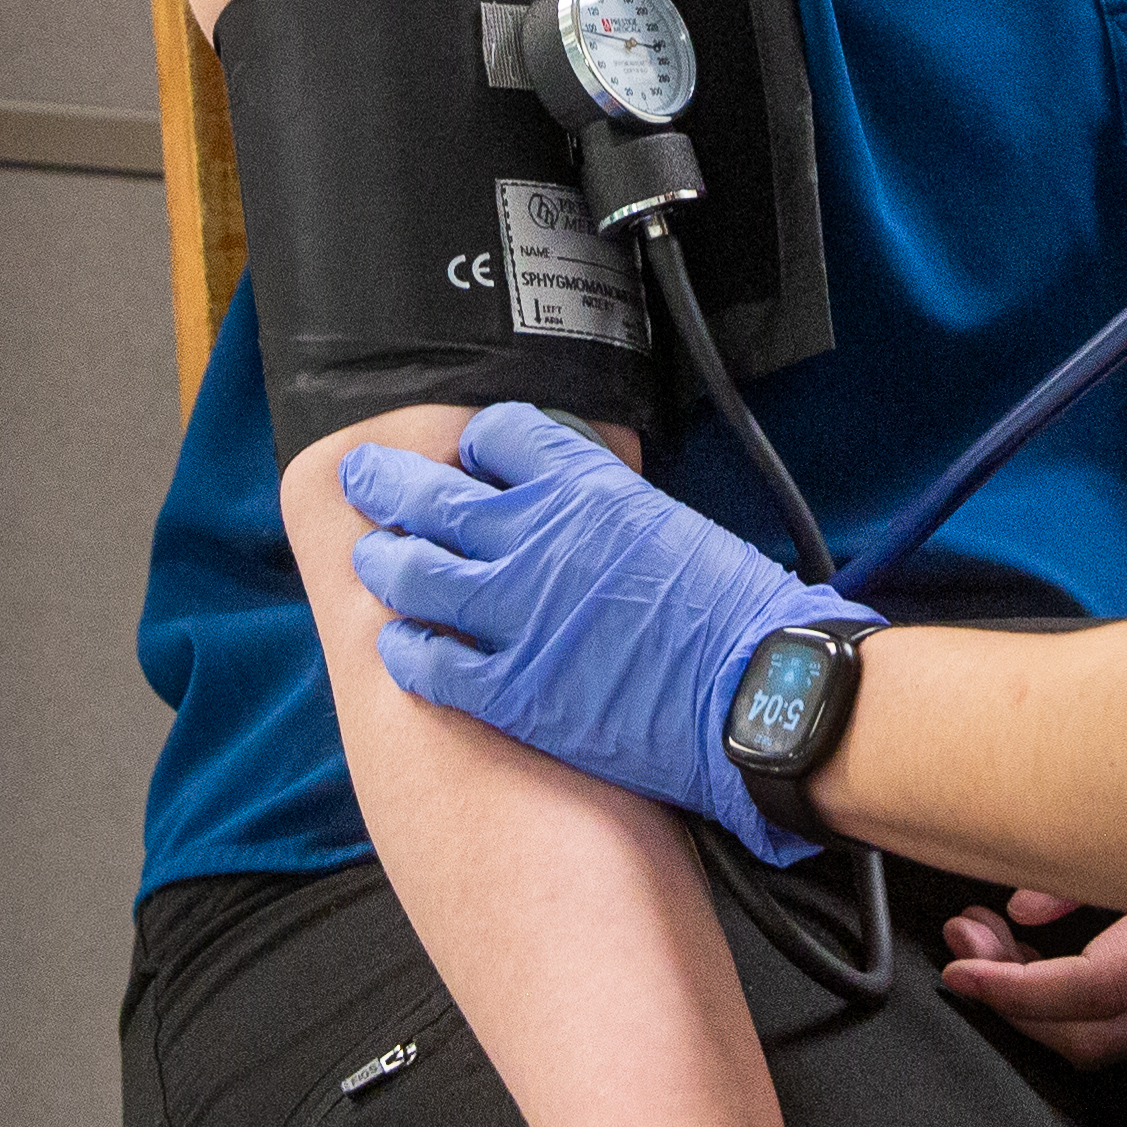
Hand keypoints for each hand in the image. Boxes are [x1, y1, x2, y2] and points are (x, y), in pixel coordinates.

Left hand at [344, 403, 874, 863]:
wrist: (761, 692)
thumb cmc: (737, 612)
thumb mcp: (673, 522)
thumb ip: (609, 510)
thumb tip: (584, 515)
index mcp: (585, 485)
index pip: (498, 434)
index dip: (474, 441)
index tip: (464, 454)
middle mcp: (535, 536)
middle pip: (433, 495)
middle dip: (388, 483)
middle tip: (364, 477)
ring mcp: (515, 613)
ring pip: (414, 574)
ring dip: (385, 563)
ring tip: (373, 558)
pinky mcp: (513, 687)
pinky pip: (432, 661)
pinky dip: (408, 649)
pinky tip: (400, 644)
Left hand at [935, 889, 1126, 1067]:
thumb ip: (1095, 862)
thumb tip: (1021, 906)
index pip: (1096, 991)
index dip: (1017, 991)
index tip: (961, 969)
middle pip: (1092, 1038)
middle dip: (1013, 1002)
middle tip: (967, 942)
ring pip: (1105, 1039)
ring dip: (1033, 1001)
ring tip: (987, 936)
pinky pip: (1124, 1018)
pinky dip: (1068, 996)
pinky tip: (1036, 947)